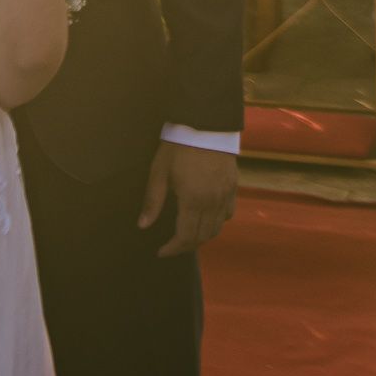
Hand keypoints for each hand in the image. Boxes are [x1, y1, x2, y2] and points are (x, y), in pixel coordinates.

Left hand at [138, 140, 236, 258]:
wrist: (205, 123)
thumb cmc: (178, 146)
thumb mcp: (159, 171)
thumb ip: (152, 201)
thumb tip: (142, 225)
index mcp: (193, 200)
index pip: (185, 237)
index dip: (173, 249)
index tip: (161, 252)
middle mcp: (212, 202)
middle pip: (202, 237)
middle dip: (185, 246)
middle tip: (172, 246)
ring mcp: (225, 196)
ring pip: (216, 229)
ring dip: (202, 238)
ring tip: (187, 237)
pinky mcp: (233, 187)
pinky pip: (227, 214)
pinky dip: (217, 223)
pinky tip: (206, 219)